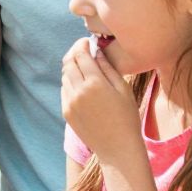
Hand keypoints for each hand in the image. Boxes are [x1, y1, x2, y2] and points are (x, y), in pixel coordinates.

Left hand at [60, 37, 138, 162]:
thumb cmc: (127, 118)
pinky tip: (83, 86)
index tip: (87, 42)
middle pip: (68, 63)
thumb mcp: (123, 89)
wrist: (117, 148)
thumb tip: (96, 52)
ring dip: (72, 68)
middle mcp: (77, 91)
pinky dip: (71, 82)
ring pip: (65, 76)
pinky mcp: (66, 112)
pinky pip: (65, 90)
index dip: (82, 45)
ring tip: (86, 69)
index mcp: (94, 83)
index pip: (80, 54)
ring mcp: (69, 102)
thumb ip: (108, 68)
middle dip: (75, 53)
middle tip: (84, 51)